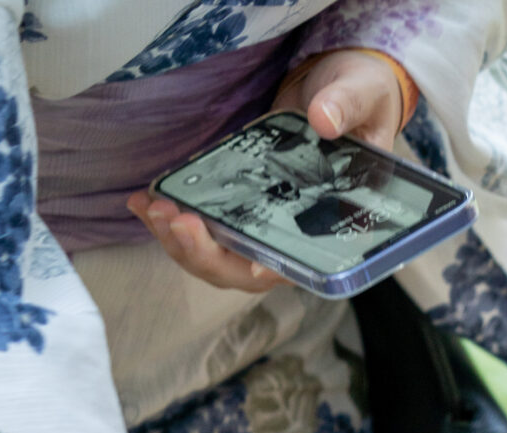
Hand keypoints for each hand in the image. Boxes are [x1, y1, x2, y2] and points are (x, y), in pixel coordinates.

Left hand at [127, 50, 409, 294]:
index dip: (257, 266)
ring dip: (177, 239)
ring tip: (148, 207)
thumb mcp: (361, 94)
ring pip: (214, 255)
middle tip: (172, 219)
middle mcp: (290, 236)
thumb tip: (323, 118)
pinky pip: (201, 226)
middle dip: (201, 252)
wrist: (342, 87)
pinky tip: (144, 199)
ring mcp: (259, 222)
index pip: (291, 265)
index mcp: (328, 227)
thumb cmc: (362, 99)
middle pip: (240, 270)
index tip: (228, 251)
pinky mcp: (236, 202)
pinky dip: (169, 219)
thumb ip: (347, 105)